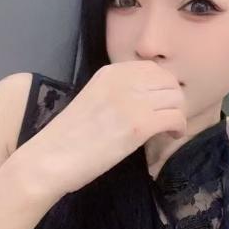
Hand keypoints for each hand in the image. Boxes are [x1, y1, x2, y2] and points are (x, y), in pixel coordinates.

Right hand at [15, 61, 186, 197]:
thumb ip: (119, 92)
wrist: (49, 159)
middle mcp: (123, 81)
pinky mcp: (139, 126)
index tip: (159, 104)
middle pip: (169, 82)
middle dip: (173, 100)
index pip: (154, 69)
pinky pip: (176, 118)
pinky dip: (179, 128)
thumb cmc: (68, 136)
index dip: (163, 87)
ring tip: (168, 129)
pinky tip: (170, 136)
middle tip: (167, 118)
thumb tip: (148, 97)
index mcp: (110, 72)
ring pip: (176, 99)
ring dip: (177, 114)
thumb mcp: (94, 98)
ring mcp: (131, 102)